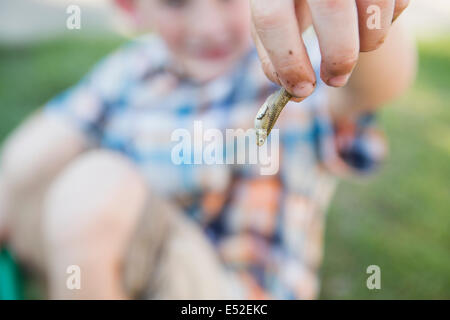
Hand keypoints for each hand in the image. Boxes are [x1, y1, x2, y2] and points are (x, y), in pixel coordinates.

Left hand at [250, 0, 408, 97]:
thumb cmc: (290, 1)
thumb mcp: (272, 19)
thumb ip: (274, 55)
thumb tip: (296, 93)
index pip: (273, 21)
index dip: (289, 63)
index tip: (302, 90)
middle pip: (332, 5)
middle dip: (339, 54)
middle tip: (335, 79)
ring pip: (373, 4)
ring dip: (370, 39)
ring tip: (355, 47)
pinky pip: (399, 0)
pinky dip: (388, 22)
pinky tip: (368, 23)